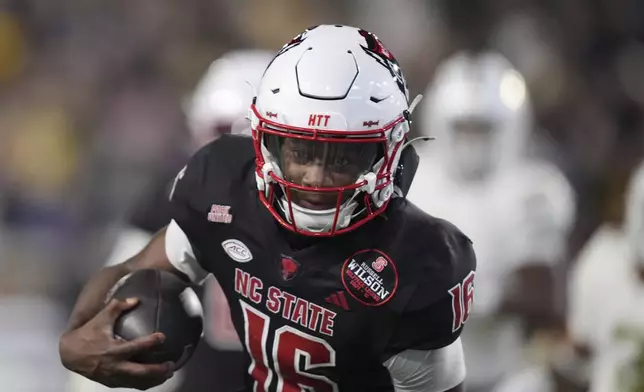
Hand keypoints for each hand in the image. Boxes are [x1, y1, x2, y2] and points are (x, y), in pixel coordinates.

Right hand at [59, 298, 174, 389]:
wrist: (69, 355)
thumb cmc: (87, 334)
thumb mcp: (101, 318)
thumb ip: (118, 307)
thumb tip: (136, 299)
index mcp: (113, 350)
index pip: (136, 347)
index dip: (151, 342)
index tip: (162, 336)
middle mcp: (115, 366)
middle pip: (141, 372)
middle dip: (158, 370)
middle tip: (171, 364)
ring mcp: (114, 377)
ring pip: (138, 382)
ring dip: (155, 379)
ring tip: (168, 374)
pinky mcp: (112, 383)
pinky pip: (132, 385)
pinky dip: (145, 383)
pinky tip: (155, 379)